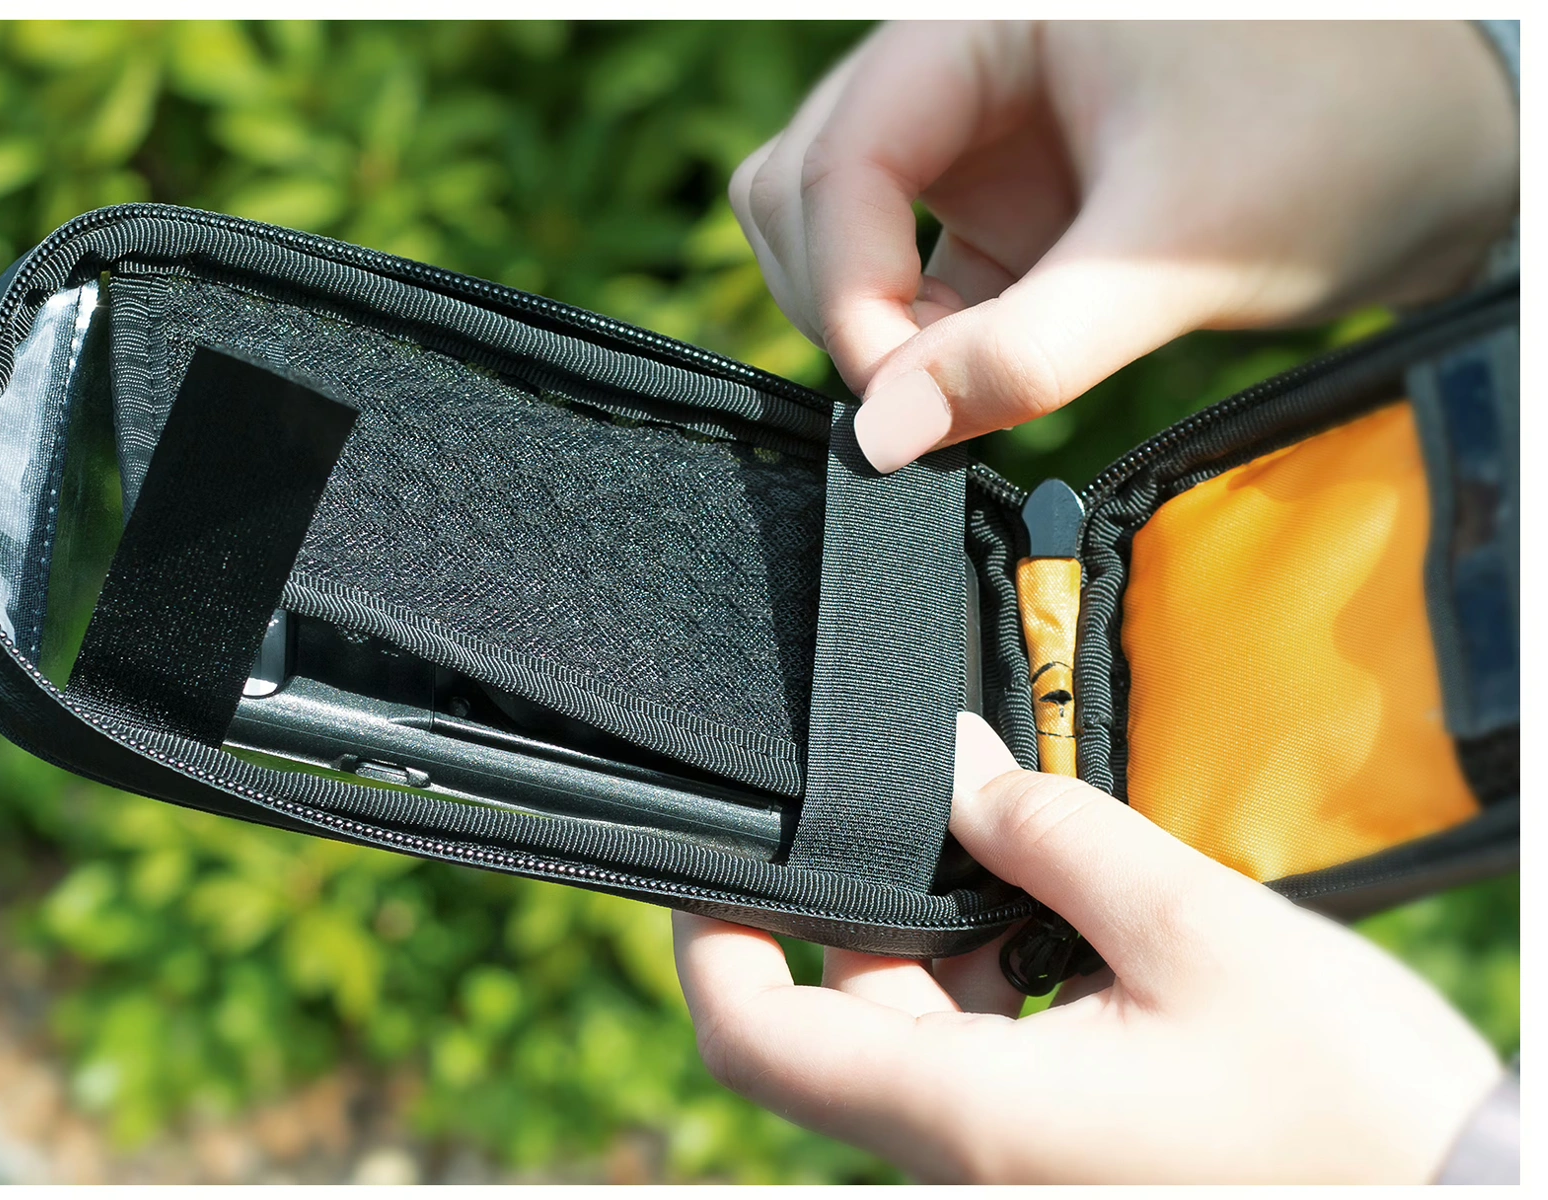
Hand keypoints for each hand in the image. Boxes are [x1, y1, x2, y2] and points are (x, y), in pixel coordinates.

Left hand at [672, 714, 1502, 1182]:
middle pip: (841, 1014)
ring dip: (947, 930)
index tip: (716, 856)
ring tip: (1025, 843)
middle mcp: (967, 1154)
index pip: (758, 1042)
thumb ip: (1050, 832)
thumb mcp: (1193, 928)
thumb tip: (941, 761)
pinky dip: (999, 974)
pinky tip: (1067, 910)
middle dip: (867, 899)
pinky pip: (983, 1055)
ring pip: (916, 1029)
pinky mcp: (1063, 1152)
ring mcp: (1013, 1161)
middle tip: (931, 794)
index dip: (708, 943)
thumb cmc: (1346, 1099)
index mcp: (969, 1113)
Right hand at [731, 21, 1517, 471]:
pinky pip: (908, 282)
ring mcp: (978, 141)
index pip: (844, 150)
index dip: (847, 282)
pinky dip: (922, 347)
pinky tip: (977, 390)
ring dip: (873, 327)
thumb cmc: (1343, 143)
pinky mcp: (1006, 211)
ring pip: (839, 234)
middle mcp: (964, 66)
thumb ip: (1023, 351)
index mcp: (990, 18)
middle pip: (807, 184)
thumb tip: (879, 441)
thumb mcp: (1176, 252)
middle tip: (917, 401)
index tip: (893, 403)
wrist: (1449, 153)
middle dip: (842, 300)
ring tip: (958, 392)